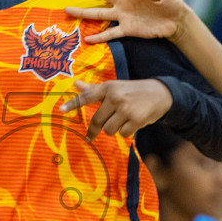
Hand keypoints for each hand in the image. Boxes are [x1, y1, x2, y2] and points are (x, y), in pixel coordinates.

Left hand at [58, 79, 173, 139]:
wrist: (160, 93)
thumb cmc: (132, 91)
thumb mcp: (114, 87)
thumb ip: (94, 90)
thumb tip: (75, 84)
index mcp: (108, 87)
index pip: (87, 96)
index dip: (73, 104)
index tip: (61, 110)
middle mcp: (115, 97)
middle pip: (97, 121)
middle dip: (94, 130)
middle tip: (90, 136)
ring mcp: (126, 108)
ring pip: (109, 130)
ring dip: (113, 129)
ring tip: (122, 120)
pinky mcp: (136, 119)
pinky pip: (123, 134)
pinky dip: (127, 132)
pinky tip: (133, 122)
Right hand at [62, 0, 189, 43]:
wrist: (177, 21)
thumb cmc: (170, 2)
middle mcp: (123, 2)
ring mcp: (124, 16)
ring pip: (100, 13)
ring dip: (84, 13)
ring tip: (68, 11)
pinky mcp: (128, 30)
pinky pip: (111, 34)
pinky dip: (100, 37)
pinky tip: (87, 40)